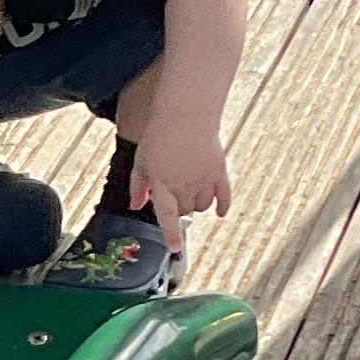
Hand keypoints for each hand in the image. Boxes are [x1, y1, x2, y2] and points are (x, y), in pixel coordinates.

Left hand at [128, 116, 231, 251]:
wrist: (186, 112)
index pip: (166, 215)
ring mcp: (203, 178)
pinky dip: (222, 206)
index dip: (170, 233)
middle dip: (180, 208)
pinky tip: (220, 212)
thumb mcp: (141, 159)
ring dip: (197, 205)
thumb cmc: (160, 135)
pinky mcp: (219, 170)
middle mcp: (183, 184)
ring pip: (203, 206)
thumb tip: (136, 206)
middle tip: (176, 193)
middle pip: (185, 211)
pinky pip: (224, 196)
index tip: (175, 248)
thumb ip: (138, 184)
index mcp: (161, 182)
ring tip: (192, 192)